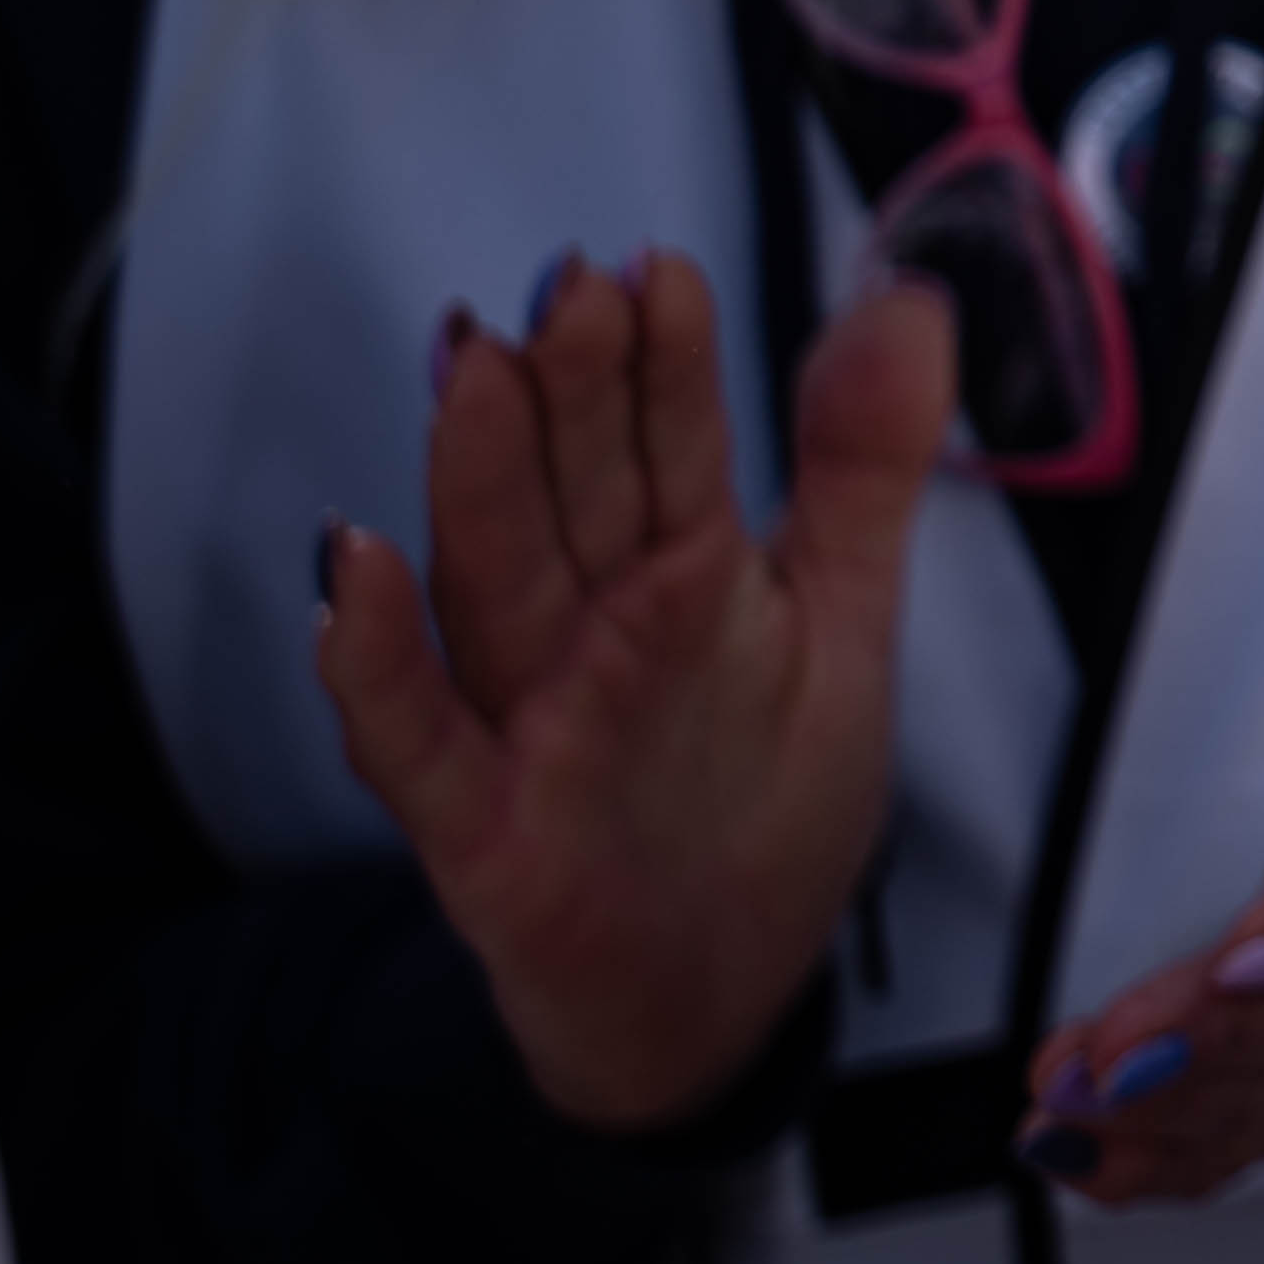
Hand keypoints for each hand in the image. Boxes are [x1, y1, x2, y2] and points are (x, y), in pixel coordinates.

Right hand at [310, 252, 946, 1130]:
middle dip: (569, 393)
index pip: (667, 449)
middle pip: (571, 496)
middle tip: (567, 289)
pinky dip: (378, 662)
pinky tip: (357, 570)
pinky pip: (415, 739)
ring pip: (490, 586)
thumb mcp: (839, 619)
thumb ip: (863, 467)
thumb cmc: (760, 795)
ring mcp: (528, 719)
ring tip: (467, 369)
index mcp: (679, 573)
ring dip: (471, 481)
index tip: (656, 268)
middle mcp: (589, 628)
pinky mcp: (482, 826)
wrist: (711, 994)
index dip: (663, 364)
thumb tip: (905, 298)